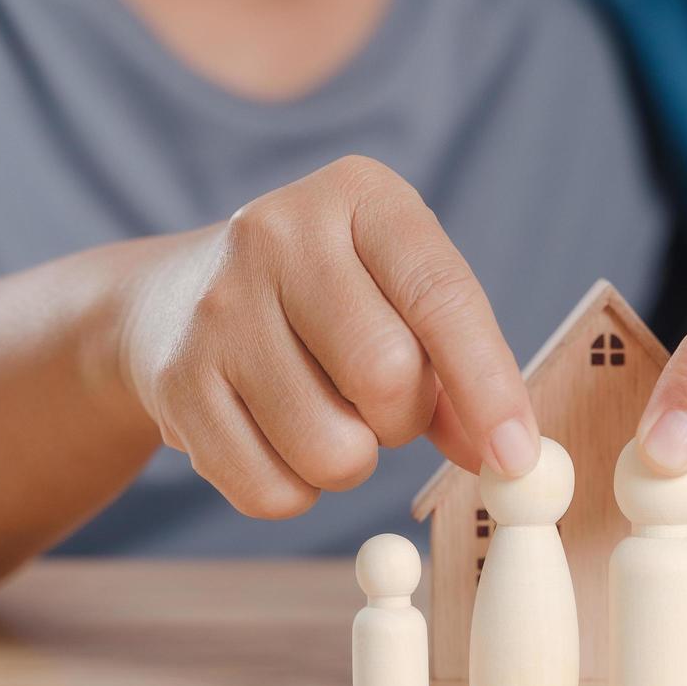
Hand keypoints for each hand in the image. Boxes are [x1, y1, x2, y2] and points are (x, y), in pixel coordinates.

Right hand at [118, 155, 539, 517]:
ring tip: (326, 416)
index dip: (490, 386)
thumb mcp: (396, 296)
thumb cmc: (323, 304)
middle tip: (384, 408)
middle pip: (387, 376)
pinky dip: (294, 490)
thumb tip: (506, 457)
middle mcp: (278, 233)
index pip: (442, 295)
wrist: (169, 303)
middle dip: (404, 420)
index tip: (517, 457)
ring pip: (332, 449)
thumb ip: (457, 370)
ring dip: (351, 461)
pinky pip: (270, 490)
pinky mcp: (176, 381)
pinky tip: (276, 438)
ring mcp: (218, 307)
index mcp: (360, 195)